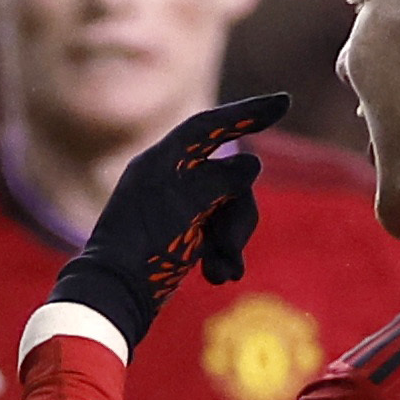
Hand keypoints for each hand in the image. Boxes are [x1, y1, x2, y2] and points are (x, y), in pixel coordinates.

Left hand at [52, 91, 287, 348]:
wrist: (114, 297)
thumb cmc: (144, 247)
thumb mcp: (187, 207)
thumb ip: (222, 181)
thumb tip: (251, 165)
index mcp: (163, 162)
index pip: (209, 126)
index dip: (247, 112)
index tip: (284, 102)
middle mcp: (170, 179)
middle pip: (229, 177)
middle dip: (240, 214)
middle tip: (231, 248)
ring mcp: (177, 209)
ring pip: (229, 208)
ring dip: (233, 240)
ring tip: (223, 271)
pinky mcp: (183, 236)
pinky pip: (219, 234)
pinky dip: (224, 254)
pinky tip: (220, 275)